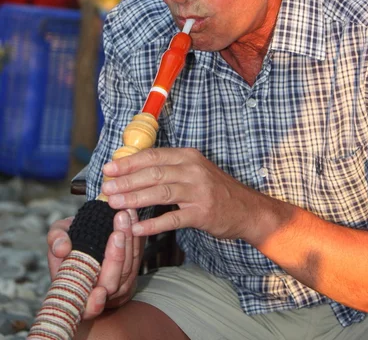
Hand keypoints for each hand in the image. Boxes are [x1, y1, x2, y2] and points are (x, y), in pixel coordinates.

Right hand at [47, 209, 142, 318]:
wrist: (87, 234)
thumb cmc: (69, 239)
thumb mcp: (58, 235)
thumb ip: (56, 239)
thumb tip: (62, 248)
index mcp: (77, 293)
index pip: (88, 309)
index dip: (95, 305)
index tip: (100, 292)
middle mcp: (101, 294)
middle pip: (113, 283)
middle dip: (116, 257)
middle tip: (117, 233)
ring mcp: (119, 284)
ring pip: (128, 268)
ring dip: (128, 241)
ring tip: (125, 216)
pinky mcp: (133, 269)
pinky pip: (137, 256)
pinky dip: (136, 237)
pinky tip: (133, 217)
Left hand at [101, 147, 261, 241]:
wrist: (246, 208)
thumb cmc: (214, 189)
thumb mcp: (194, 170)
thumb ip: (169, 168)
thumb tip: (133, 171)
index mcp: (187, 156)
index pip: (153, 156)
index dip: (129, 162)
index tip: (108, 168)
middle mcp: (193, 170)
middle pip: (153, 173)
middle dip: (126, 180)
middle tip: (106, 188)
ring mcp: (198, 191)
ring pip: (160, 192)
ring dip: (134, 199)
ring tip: (114, 204)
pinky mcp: (202, 213)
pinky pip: (173, 218)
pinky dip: (153, 223)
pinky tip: (137, 228)